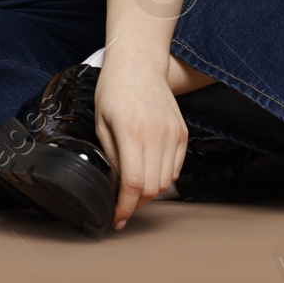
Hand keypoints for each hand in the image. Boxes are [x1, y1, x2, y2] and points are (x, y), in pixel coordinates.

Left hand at [93, 57, 188, 230]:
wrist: (138, 63)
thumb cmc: (114, 90)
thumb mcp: (101, 123)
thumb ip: (111, 156)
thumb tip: (117, 187)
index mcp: (131, 131)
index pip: (134, 183)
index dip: (125, 207)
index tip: (116, 218)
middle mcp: (156, 133)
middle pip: (153, 188)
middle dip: (136, 204)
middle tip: (122, 206)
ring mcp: (173, 132)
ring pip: (166, 181)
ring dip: (150, 192)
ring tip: (133, 190)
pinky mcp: (182, 132)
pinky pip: (176, 167)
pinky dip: (162, 177)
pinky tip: (148, 172)